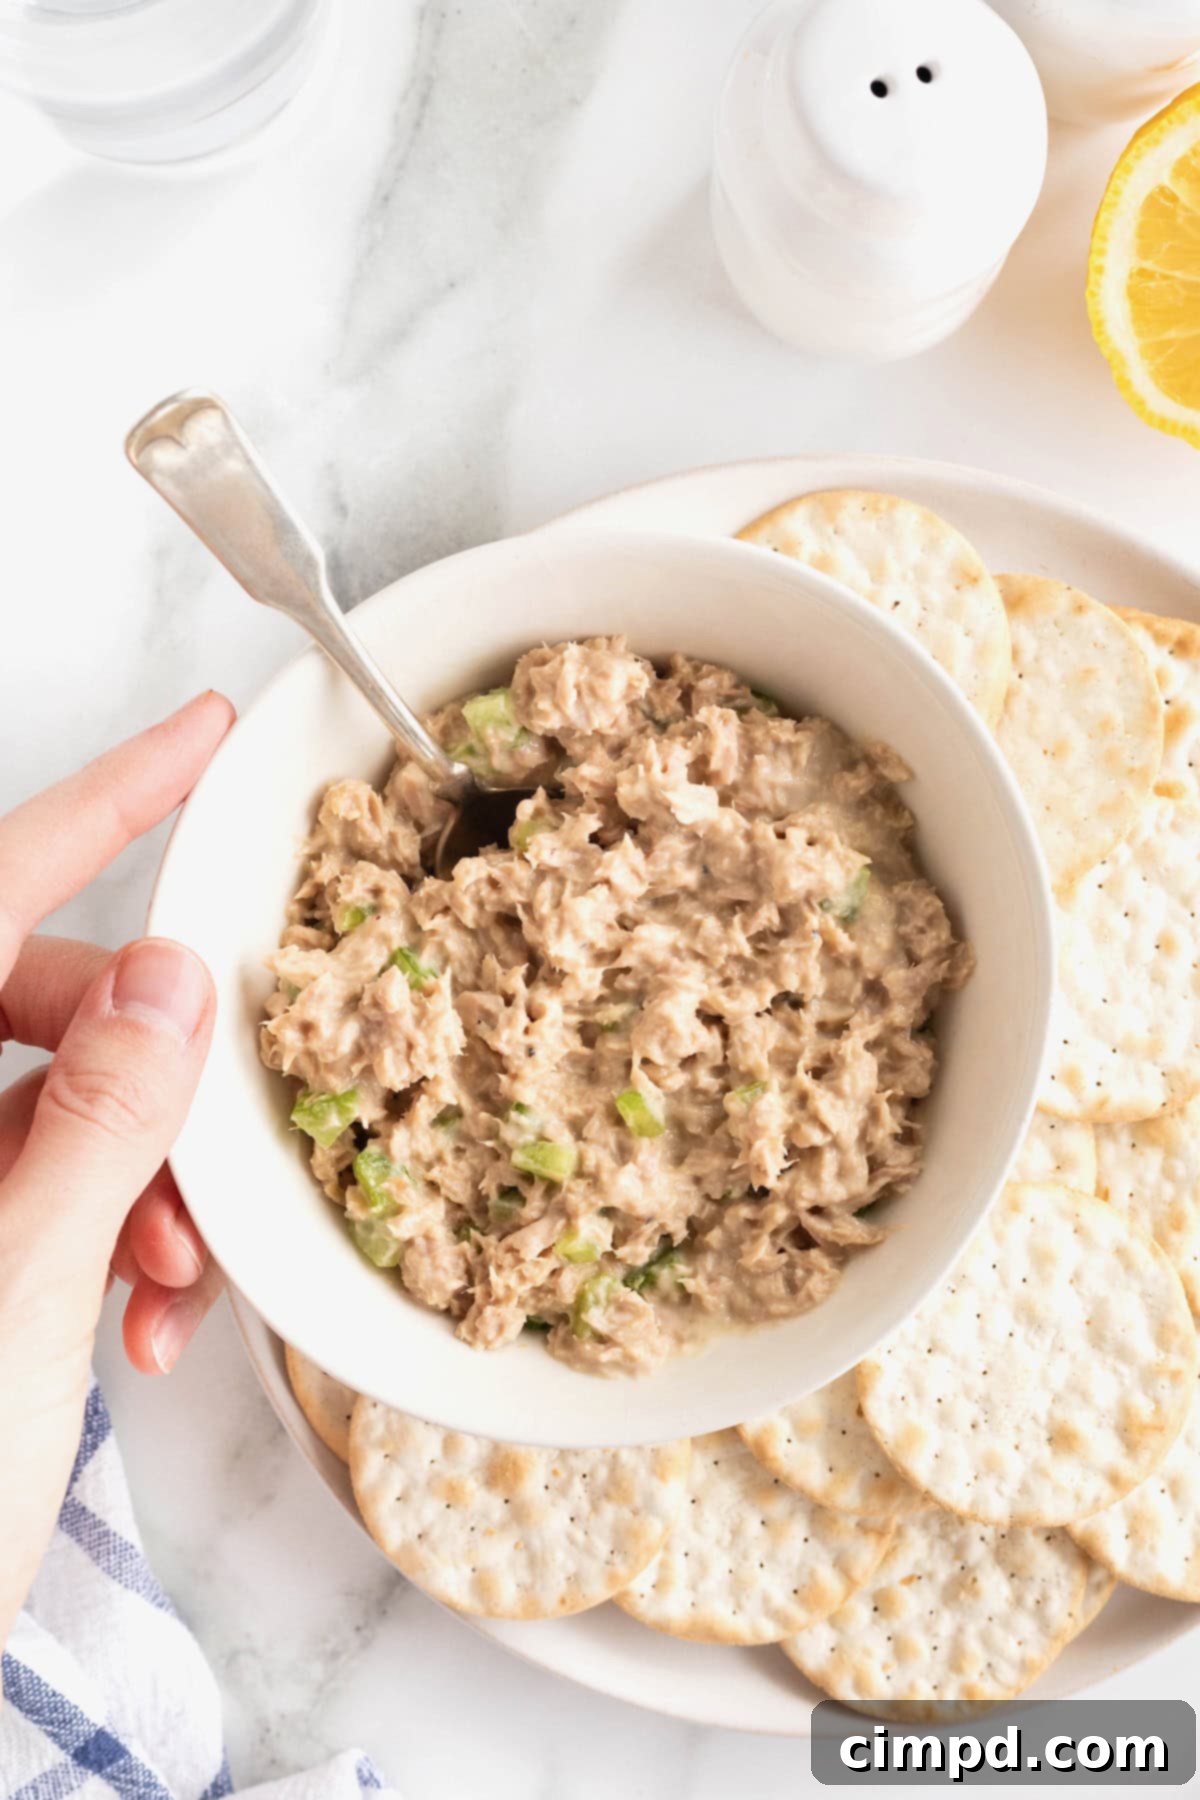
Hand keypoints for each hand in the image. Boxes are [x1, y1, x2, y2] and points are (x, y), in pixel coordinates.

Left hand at [0, 692, 233, 1651]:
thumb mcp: (10, 1293)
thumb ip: (94, 1122)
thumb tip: (172, 981)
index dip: (107, 801)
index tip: (204, 738)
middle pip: (34, 1003)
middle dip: (148, 1071)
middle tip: (213, 1132)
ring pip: (53, 1109)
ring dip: (142, 1179)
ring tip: (169, 1277)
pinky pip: (43, 1188)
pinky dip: (109, 1235)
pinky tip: (139, 1317)